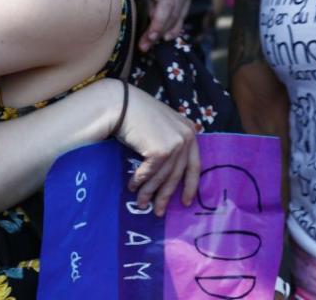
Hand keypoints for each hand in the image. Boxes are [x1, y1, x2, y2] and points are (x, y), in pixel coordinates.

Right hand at [115, 85, 199, 215]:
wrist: (121, 104)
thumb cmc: (137, 113)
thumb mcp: (162, 125)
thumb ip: (171, 140)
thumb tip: (170, 171)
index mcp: (189, 130)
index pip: (194, 164)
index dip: (190, 185)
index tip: (185, 202)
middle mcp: (186, 137)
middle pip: (177, 174)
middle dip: (166, 195)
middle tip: (158, 212)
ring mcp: (175, 144)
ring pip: (162, 177)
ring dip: (149, 192)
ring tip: (140, 203)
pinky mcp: (161, 151)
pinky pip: (150, 173)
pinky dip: (140, 182)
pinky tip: (132, 187)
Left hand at [137, 0, 191, 50]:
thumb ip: (142, 4)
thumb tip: (149, 23)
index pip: (166, 4)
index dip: (159, 23)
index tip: (149, 38)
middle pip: (172, 12)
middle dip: (158, 32)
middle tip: (144, 46)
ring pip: (178, 16)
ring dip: (164, 32)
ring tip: (150, 43)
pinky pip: (182, 15)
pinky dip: (174, 28)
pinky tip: (166, 37)